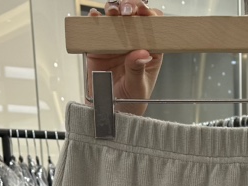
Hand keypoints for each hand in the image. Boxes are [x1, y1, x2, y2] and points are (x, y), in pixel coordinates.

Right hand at [86, 1, 164, 115]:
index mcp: (150, 51)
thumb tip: (142, 53)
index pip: (153, 27)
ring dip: (113, 9)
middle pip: (134, 16)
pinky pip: (96, 27)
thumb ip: (138, 70)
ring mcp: (116, 42)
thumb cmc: (129, 103)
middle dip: (130, 6)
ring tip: (112, 12)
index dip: (149, 16)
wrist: (109, 113)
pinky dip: (93, 19)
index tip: (144, 12)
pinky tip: (94, 17)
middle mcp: (134, 43)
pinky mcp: (98, 46)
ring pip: (115, 17)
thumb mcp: (137, 88)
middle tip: (126, 10)